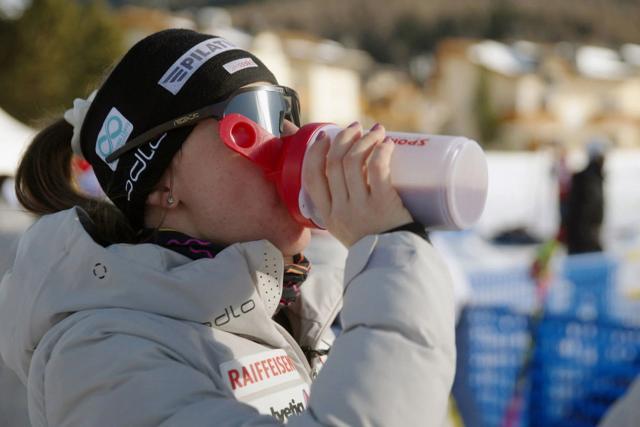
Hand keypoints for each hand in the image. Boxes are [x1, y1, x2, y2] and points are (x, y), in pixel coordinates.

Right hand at [302, 122, 412, 246]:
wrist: (396, 265)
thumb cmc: (377, 243)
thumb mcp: (350, 229)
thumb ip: (346, 206)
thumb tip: (353, 173)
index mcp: (327, 216)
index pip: (311, 178)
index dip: (315, 153)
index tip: (325, 136)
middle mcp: (340, 211)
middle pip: (334, 163)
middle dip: (344, 138)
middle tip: (357, 128)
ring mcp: (360, 207)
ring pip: (353, 161)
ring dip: (365, 140)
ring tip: (377, 132)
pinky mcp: (382, 204)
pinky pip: (377, 169)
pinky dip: (381, 152)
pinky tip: (388, 145)